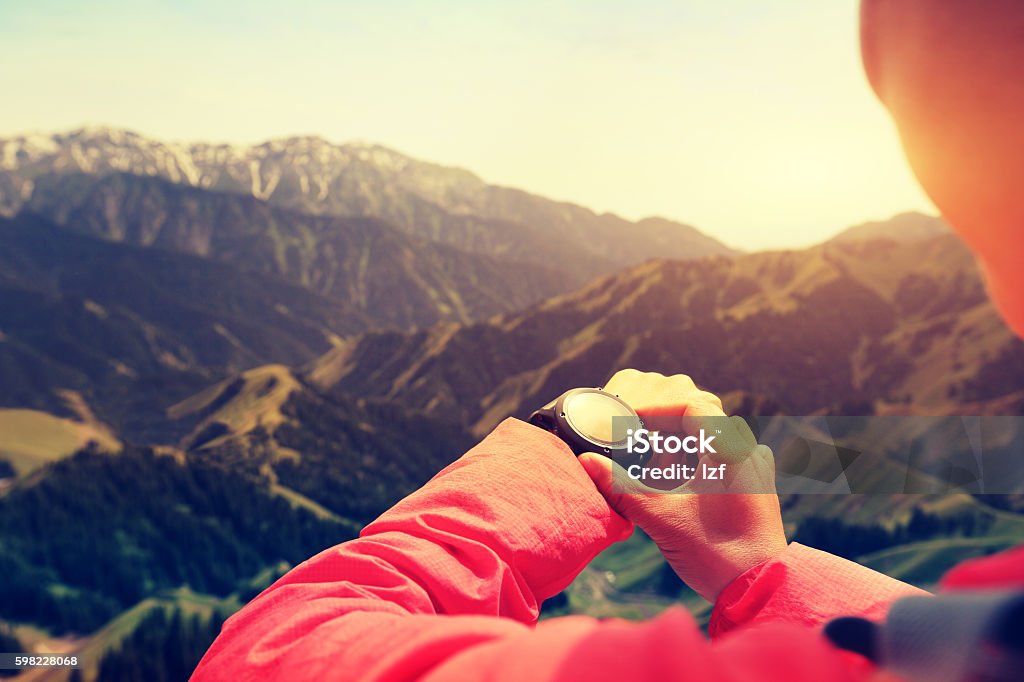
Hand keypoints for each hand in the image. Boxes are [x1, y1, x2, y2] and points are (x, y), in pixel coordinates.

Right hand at [579, 369, 786, 601]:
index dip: (655, 406)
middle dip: (666, 423)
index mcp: (730, 449)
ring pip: (715, 436)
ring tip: (653, 455)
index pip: (691, 403)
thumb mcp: (661, 518)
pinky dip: (700, 456)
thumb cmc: (717, 554)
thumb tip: (587, 461)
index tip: (629, 417)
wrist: (761, 591)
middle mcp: (748, 452)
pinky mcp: (757, 487)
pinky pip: (727, 455)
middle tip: (635, 434)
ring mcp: (756, 469)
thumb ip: (621, 487)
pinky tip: (680, 476)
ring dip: (683, 440)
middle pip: (703, 416)